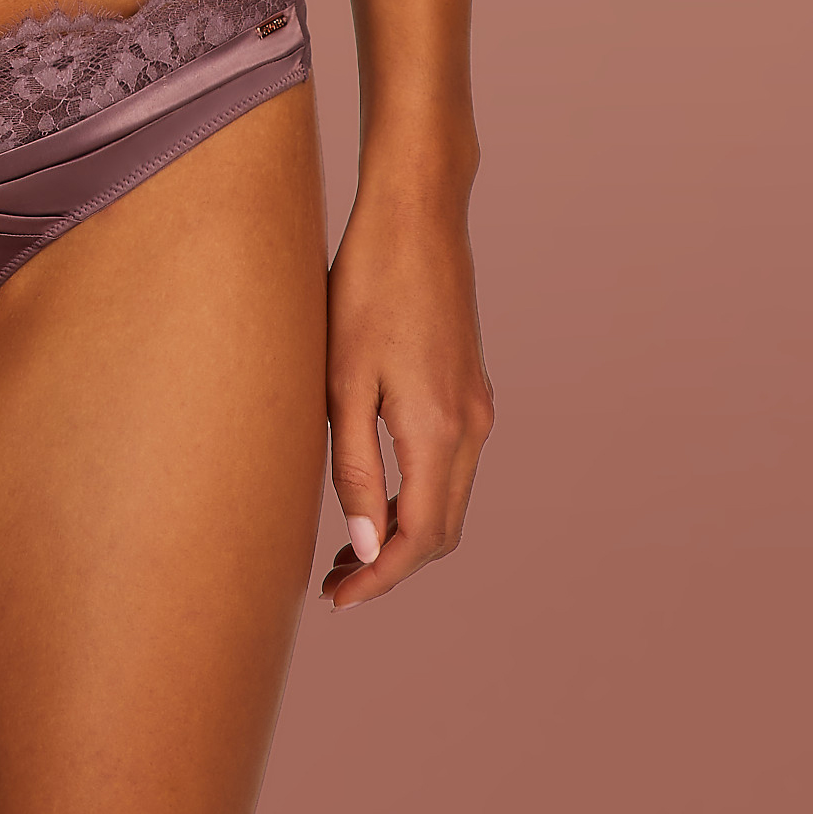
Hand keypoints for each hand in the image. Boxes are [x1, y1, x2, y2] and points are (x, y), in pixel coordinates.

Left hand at [319, 168, 493, 609]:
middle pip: (443, 530)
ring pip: (449, 499)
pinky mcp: (470, 385)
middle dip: (392, 565)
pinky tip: (375, 487)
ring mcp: (477, 405)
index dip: (380, 579)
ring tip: (348, 544)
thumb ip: (353, 466)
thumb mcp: (342, 379)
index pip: (420, 539)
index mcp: (440, 431)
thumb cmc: (367, 286)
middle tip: (335, 580)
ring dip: (405, 530)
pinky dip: (417, 493)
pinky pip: (451, 464)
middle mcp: (472, 427)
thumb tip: (366, 546)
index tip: (336, 599)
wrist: (417, 214)